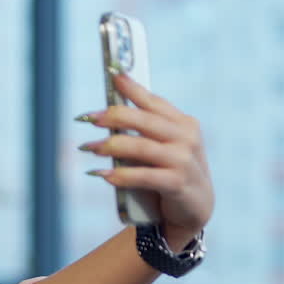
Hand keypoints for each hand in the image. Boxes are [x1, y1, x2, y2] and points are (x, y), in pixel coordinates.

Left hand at [77, 72, 214, 246]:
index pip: (154, 101)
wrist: (195, 209)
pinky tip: (103, 175)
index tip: (112, 74)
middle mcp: (186, 138)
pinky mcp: (177, 184)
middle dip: (114, 116)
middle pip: (144, 120)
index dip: (132, 87)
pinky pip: (144, 176)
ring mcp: (183, 160)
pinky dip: (121, 175)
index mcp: (184, 124)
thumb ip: (146, 130)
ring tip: (89, 148)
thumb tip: (109, 112)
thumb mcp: (165, 146)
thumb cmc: (173, 172)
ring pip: (141, 147)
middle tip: (89, 117)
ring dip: (110, 146)